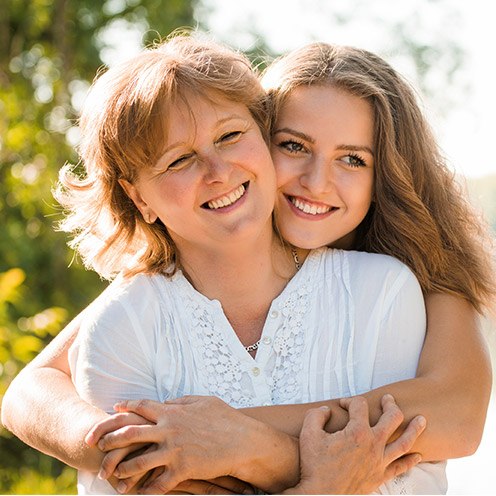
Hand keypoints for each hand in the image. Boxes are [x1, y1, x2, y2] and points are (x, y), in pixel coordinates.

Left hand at [97, 396, 267, 492]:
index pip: (143, 406)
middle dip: (110, 438)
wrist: (242, 441)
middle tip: (96, 442)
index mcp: (173, 411)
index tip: (114, 407)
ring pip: (138, 461)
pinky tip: (135, 494)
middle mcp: (169, 430)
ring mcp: (174, 451)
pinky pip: (157, 484)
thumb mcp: (203, 401)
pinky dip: (144, 490)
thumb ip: (182, 401)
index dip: (126, 406)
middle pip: (130, 433)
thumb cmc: (225, 418)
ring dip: (121, 468)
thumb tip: (168, 401)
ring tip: (109, 473)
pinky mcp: (182, 470)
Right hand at [285, 394, 425, 494]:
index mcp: (357, 432)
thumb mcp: (309, 433)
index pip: (360, 405)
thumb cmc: (313, 464)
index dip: (350, 400)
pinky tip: (418, 456)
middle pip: (392, 417)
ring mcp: (379, 461)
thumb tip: (327, 410)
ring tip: (422, 420)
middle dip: (391, 404)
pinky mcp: (380, 476)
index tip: (341, 405)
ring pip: (404, 442)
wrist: (320, 494)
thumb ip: (317, 415)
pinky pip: (401, 467)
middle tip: (389, 399)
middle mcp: (373, 444)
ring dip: (414, 429)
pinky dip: (411, 461)